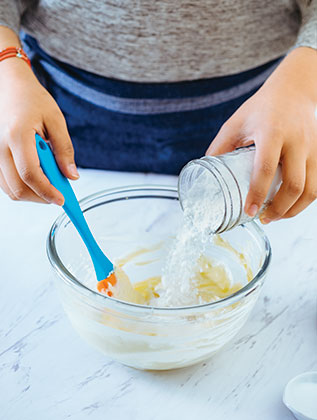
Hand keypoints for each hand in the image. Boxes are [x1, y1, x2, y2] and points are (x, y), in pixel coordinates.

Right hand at [0, 56, 77, 204]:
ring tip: (48, 183)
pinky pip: (5, 183)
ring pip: (10, 190)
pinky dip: (22, 187)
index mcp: (17, 135)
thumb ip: (65, 150)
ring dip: (32, 194)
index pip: (30, 174)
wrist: (9, 87)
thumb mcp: (56, 120)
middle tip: (58, 194)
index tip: (61, 200)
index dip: (47, 191)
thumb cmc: (32, 100)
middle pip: (18, 188)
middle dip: (41, 197)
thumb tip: (71, 176)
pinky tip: (36, 177)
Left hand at [206, 47, 316, 222]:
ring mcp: (313, 148)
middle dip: (278, 209)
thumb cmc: (261, 109)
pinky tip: (291, 205)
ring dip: (294, 210)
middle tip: (263, 218)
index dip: (257, 194)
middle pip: (294, 186)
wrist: (293, 91)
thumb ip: (220, 148)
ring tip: (276, 216)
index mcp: (272, 133)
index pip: (265, 169)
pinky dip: (306, 200)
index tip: (249, 211)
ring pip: (311, 190)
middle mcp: (296, 141)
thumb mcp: (235, 124)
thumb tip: (205, 174)